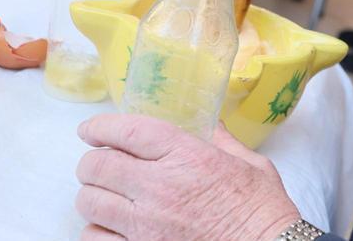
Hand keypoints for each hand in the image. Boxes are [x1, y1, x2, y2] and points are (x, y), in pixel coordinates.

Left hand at [75, 114, 300, 240]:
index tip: (91, 129)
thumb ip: (223, 141)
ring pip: (89, 201)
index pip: (128, 131)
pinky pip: (94, 237)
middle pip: (98, 165)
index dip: (101, 126)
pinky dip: (96, 229)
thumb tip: (211, 124)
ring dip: (94, 194)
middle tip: (100, 164)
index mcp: (187, 156)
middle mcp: (160, 187)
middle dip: (93, 161)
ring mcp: (146, 224)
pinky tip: (111, 225)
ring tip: (106, 195)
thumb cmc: (262, 211)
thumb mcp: (250, 164)